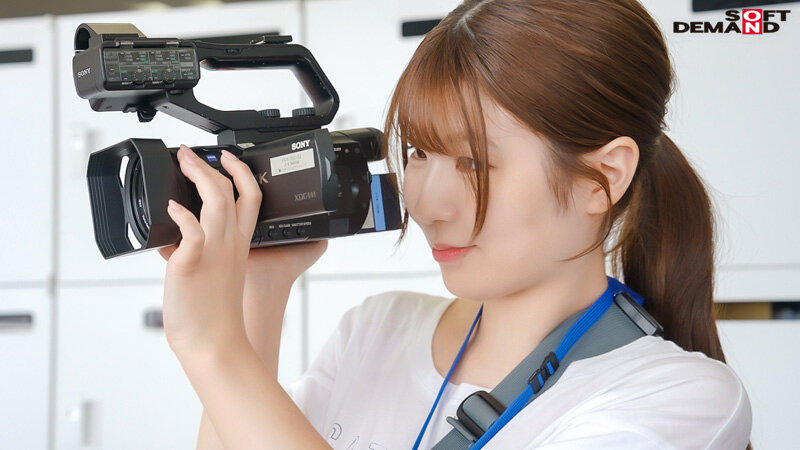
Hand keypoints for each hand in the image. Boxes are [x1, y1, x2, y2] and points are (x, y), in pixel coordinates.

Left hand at [158, 145, 261, 356]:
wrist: (212, 343)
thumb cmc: (212, 314)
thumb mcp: (215, 273)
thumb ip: (200, 248)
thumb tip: (174, 233)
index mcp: (239, 245)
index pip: (251, 197)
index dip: (241, 171)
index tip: (225, 157)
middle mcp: (229, 244)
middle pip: (232, 191)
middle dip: (212, 164)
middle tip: (191, 153)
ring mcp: (212, 251)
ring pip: (215, 201)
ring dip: (198, 176)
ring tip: (183, 162)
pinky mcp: (190, 262)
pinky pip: (190, 230)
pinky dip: (181, 214)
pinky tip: (171, 207)